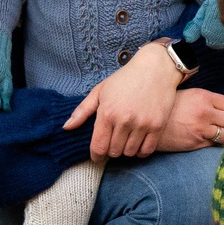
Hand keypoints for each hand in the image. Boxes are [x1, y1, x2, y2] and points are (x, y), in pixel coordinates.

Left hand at [67, 44, 180, 158]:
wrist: (155, 68)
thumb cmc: (125, 79)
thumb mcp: (100, 91)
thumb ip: (82, 111)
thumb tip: (66, 128)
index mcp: (107, 112)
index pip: (98, 147)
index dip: (96, 156)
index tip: (97, 156)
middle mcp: (124, 120)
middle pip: (114, 152)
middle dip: (111, 150)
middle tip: (113, 142)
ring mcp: (142, 124)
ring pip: (130, 152)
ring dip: (126, 150)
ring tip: (125, 140)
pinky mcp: (157, 126)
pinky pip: (147, 150)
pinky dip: (140, 151)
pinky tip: (138, 143)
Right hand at [162, 88, 223, 152]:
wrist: (148, 122)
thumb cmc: (169, 107)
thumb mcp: (189, 95)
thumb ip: (208, 100)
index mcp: (204, 97)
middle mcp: (205, 112)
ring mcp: (201, 129)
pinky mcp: (196, 143)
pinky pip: (215, 144)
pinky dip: (218, 143)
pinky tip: (217, 141)